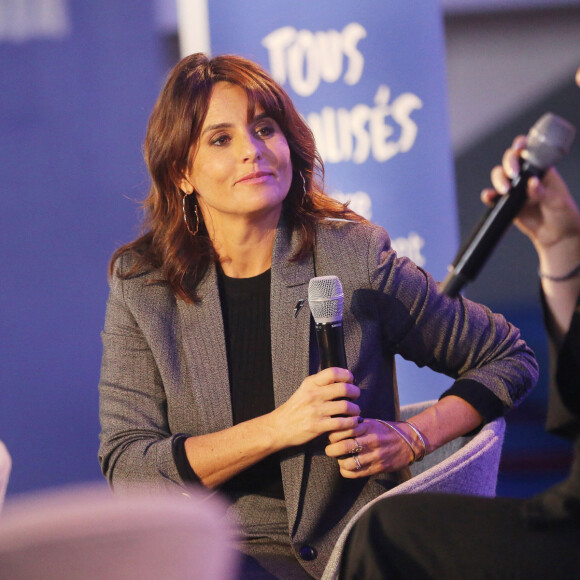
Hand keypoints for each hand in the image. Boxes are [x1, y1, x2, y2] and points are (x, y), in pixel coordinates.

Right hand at [269, 367, 360, 448]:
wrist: (279, 427)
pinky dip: (351, 423)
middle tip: (356, 396)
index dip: (346, 375)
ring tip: (355, 411)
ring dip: (355, 409)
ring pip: (345, 406)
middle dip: (355, 392)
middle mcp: (313, 394)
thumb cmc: (294, 409)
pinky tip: (352, 423)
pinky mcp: (318, 426)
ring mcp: (316, 411)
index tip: (350, 380)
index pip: (333, 372)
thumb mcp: (304, 391)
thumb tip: (341, 381)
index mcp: (310, 383)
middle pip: (343, 388)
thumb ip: (319, 385)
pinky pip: (342, 423)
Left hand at [325, 418, 415, 477]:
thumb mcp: (372, 423)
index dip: (333, 434)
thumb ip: (355, 425)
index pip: (342, 430)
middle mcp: (370, 440)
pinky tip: (347, 467)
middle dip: (331, 449)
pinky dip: (346, 471)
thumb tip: (336, 426)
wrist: (409, 442)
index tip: (332, 436)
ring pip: (347, 463)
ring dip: (339, 462)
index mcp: (367, 427)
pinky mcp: (377, 468)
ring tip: (340, 459)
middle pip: (343, 446)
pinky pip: (355, 474)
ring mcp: (374, 455)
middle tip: (330, 450)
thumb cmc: (386, 431)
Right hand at [481, 135, 579, 251]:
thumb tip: (532, 183)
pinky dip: (489, 195)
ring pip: (500, 175)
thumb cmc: (563, 214)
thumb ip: (544, 192)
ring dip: (499, 179)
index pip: (530, 149)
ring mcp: (516, 188)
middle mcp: (527, 175)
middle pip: (510, 159)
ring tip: (505, 191)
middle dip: (508, 162)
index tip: (519, 148)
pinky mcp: (507, 203)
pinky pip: (494, 196)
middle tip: (512, 174)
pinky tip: (489, 197)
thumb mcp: (558, 202)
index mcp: (542, 168)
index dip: (521, 144)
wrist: (557, 236)